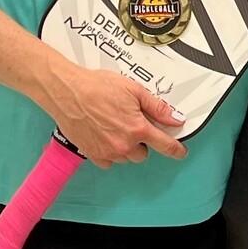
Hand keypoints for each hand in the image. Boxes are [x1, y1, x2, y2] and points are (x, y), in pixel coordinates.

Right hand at [37, 63, 187, 168]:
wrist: (67, 92)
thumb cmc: (97, 87)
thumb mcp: (134, 90)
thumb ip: (157, 108)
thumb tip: (174, 118)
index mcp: (137, 128)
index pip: (165, 145)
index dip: (176, 150)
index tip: (180, 152)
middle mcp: (124, 145)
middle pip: (144, 153)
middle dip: (142, 142)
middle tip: (131, 125)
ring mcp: (108, 152)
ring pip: (126, 158)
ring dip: (126, 147)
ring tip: (114, 127)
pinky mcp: (92, 154)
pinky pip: (108, 161)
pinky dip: (110, 152)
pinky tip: (104, 137)